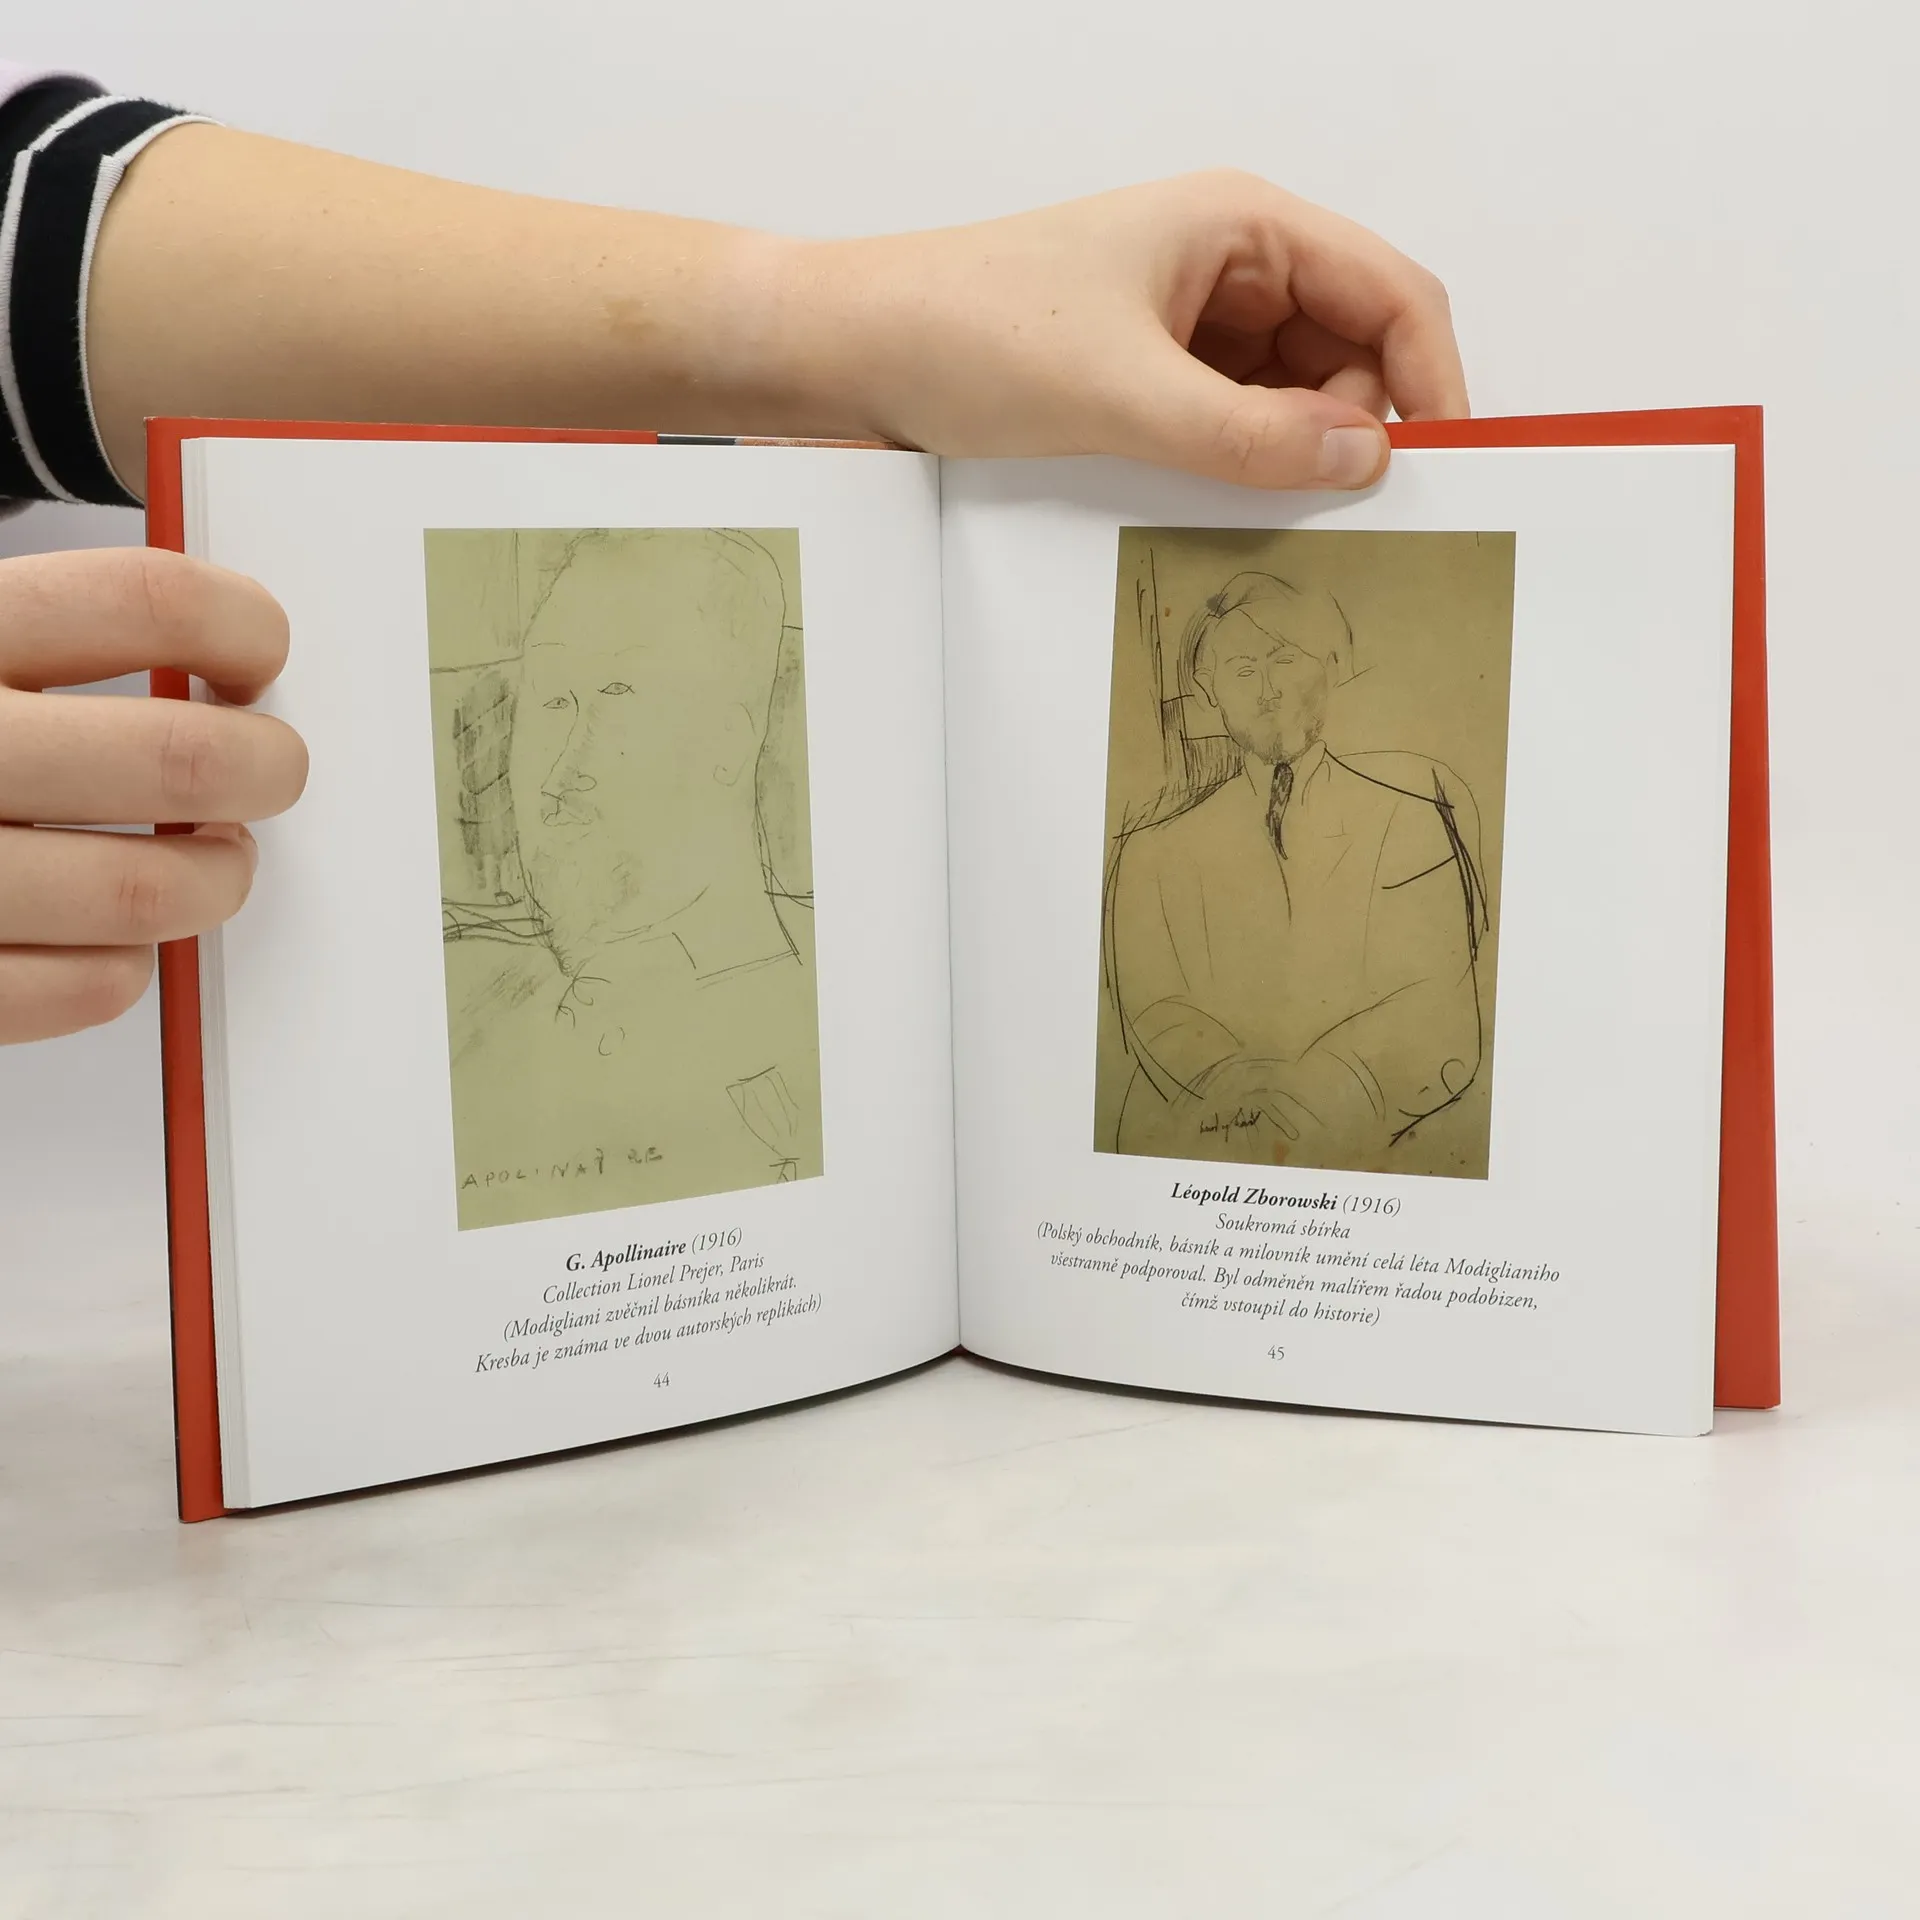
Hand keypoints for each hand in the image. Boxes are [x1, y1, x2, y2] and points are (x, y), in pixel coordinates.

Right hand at [0, 549, 307, 1043]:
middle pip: (182, 756)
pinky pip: (87, 987)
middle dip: (264, 768)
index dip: (243, 627)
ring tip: (209, 859)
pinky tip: (111, 936)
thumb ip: (59, 634)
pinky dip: (128, 965)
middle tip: (267, 771)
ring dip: (215, 878)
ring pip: (148, 887)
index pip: (147, 601)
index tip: (256, 656)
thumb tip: (225, 649)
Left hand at [799, 169, 1467, 488]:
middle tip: (1339, 506)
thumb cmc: (966, 329)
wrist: (854, 349)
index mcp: (1239, 225)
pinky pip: (1237, 419)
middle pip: (1353, 348)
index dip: (1432, 378)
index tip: (1445, 464)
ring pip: (1296, 393)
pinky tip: (1224, 496)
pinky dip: (1247, 460)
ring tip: (1263, 502)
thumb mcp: (1123, 393)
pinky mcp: (1154, 372)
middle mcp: (1227, 265)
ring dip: (1298, 450)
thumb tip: (1365, 459)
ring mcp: (1191, 321)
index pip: (1390, 291)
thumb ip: (1251, 435)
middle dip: (1359, 425)